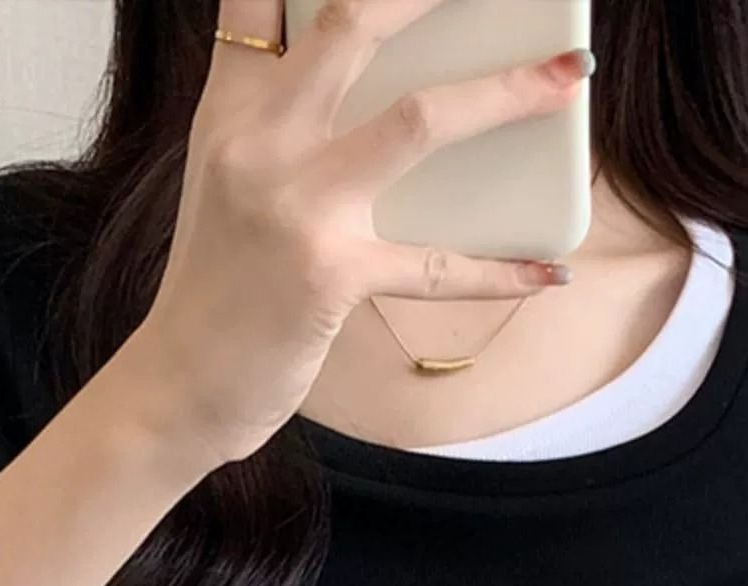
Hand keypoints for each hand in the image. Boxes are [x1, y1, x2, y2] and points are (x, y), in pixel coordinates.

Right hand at [125, 0, 588, 466]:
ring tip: (568, 77)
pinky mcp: (330, 274)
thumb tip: (378, 90)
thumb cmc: (217, 288)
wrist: (178, 384)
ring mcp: (297, 205)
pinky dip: (501, 269)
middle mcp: (260, 141)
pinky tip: (549, 270)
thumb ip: (280, 122)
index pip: (259, 0)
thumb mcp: (228, 181)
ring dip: (508, 92)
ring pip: (419, 118)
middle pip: (352, 23)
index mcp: (233, 110)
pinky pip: (437, 263)